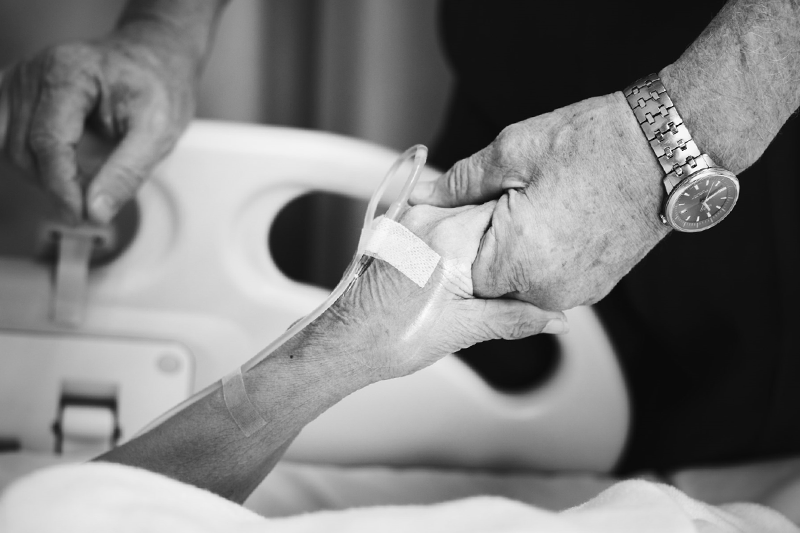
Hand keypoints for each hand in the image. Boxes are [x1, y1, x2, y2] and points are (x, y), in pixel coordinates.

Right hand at [0, 23, 197, 223]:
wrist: (154, 59)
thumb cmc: (158, 85)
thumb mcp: (158, 131)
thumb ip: (127, 172)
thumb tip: (96, 212)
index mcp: (68, 72)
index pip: (48, 142)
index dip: (61, 186)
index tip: (81, 215)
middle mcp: (35, 73)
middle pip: (25, 150)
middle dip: (57, 185)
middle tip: (96, 204)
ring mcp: (22, 84)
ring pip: (14, 150)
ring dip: (47, 177)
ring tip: (90, 180)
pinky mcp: (19, 97)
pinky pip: (15, 142)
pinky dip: (41, 165)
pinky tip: (70, 168)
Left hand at [319, 202, 566, 380]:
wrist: (345, 342)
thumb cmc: (390, 338)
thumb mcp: (463, 330)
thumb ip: (513, 317)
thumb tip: (554, 318)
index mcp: (449, 239)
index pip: (507, 214)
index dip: (527, 233)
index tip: (539, 254)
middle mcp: (428, 220)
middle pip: (487, 211)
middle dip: (507, 237)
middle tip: (517, 272)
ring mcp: (412, 221)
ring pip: (466, 215)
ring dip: (483, 238)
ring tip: (484, 276)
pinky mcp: (402, 229)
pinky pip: (444, 221)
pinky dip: (461, 239)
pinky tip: (460, 269)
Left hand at [411, 93, 670, 309]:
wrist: (667, 148)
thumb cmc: (595, 144)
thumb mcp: (512, 152)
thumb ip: (459, 183)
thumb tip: (425, 196)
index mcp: (518, 262)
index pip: (458, 273)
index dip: (455, 240)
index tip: (463, 212)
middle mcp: (548, 290)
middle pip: (489, 282)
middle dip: (483, 246)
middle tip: (501, 200)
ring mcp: (577, 292)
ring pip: (520, 282)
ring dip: (514, 251)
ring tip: (534, 204)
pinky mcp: (597, 285)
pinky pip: (550, 280)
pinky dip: (542, 256)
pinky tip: (553, 218)